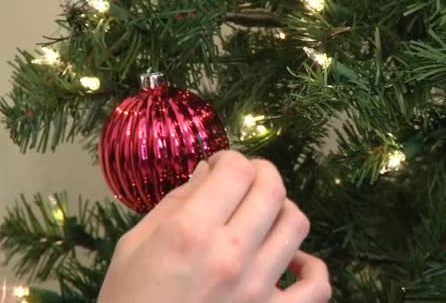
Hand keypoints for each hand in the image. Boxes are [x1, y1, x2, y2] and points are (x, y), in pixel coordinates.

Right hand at [98, 151, 331, 302]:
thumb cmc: (128, 300)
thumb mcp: (133, 245)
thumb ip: (174, 203)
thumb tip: (208, 172)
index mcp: (191, 233)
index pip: (236, 170)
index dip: (230, 158)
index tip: (219, 166)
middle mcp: (231, 255)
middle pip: (272, 189)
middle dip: (260, 171)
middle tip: (244, 177)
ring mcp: (258, 288)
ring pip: (296, 225)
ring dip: (282, 208)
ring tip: (264, 214)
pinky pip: (317, 286)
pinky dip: (312, 267)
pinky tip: (292, 260)